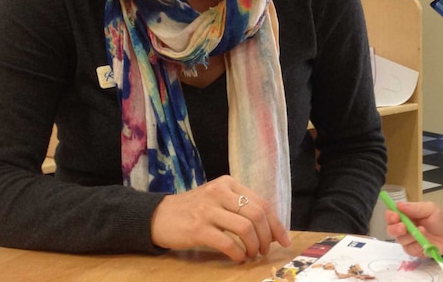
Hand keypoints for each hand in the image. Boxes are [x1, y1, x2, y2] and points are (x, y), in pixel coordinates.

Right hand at [150, 175, 289, 261]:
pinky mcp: (198, 228)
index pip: (261, 203)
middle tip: (264, 250)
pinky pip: (228, 242)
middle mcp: (220, 192)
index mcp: (228, 184)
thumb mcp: (218, 199)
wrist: (159, 216)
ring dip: (253, 246)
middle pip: (257, 214)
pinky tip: (238, 257)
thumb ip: (241, 208)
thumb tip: (269, 229)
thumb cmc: (193, 209)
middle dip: (266, 236)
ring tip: (251, 254)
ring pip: (245, 228)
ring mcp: (208, 209)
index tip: (283, 240)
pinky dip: (238, 253)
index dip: (276, 224)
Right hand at [385, 201, 442, 256]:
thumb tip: (398, 205)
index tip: (395, 216)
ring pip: (400, 240)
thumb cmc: (441, 219)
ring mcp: (409, 240)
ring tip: (422, 231)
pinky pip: (410, 250)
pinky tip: (425, 242)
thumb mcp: (430, 209)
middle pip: (391, 229)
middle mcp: (405, 227)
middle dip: (395, 228)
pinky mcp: (414, 251)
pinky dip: (416, 246)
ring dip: (409, 236)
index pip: (391, 215)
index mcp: (406, 215)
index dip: (390, 216)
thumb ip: (415, 208)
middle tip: (403, 227)